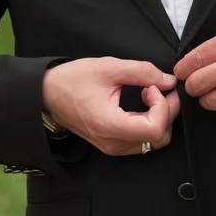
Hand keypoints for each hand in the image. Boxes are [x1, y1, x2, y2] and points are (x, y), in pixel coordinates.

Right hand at [42, 58, 179, 155]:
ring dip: (160, 117)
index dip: (163, 107)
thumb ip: (143, 72)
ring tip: (151, 93)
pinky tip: (143, 103)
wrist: (47, 93)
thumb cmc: (73, 79)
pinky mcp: (112, 144)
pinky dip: (150, 122)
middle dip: (167, 112)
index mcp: (110, 126)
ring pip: (153, 142)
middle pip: (158, 138)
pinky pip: (141, 140)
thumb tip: (169, 81)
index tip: (152, 87)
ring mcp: (112, 147)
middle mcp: (113, 143)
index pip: (154, 129)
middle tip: (160, 88)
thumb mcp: (109, 68)